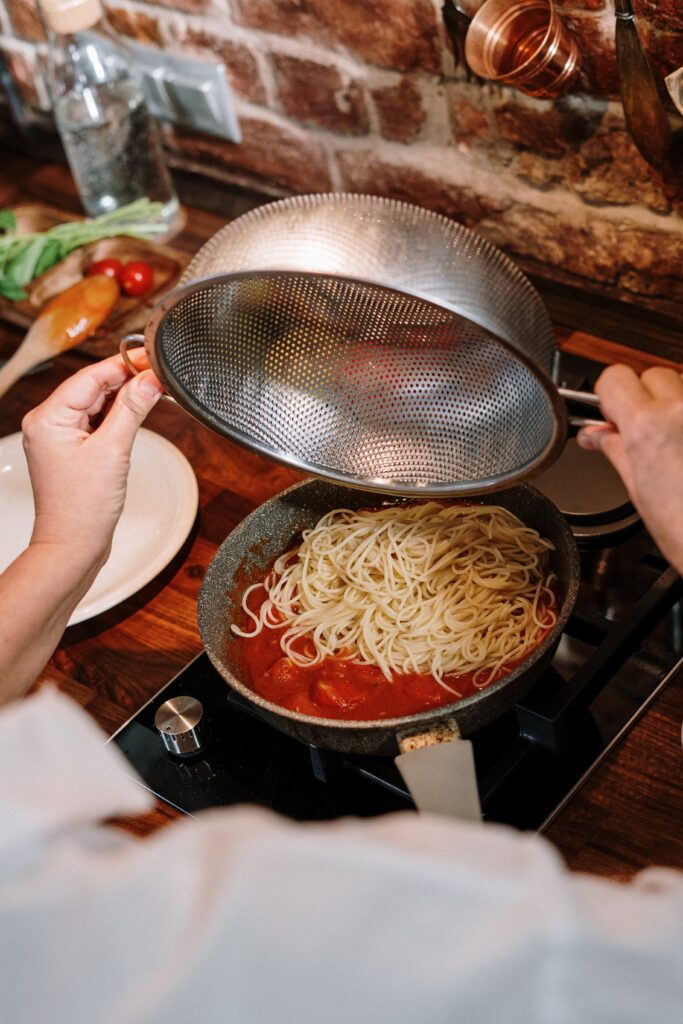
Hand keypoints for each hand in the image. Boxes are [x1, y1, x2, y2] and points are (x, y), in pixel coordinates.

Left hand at [22, 350, 163, 571]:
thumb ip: (132, 409)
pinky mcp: (72, 451)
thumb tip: (150, 380)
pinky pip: (96, 423)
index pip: (90, 376)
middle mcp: (48, 424)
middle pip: (93, 388)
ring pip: (96, 405)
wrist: (73, 548)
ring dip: (124, 399)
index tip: (151, 357)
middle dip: (127, 380)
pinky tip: (138, 413)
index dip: (124, 364)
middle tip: (160, 374)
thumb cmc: (82, 509)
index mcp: (48, 418)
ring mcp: (59, 438)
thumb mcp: (113, 451)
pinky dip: (118, 417)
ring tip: (154, 392)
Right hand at [577, 364, 682, 571]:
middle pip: (652, 375)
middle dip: (645, 399)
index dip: (609, 397)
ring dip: (675, 407)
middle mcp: (682, 410)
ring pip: (682, 386)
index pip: (614, 378)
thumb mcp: (639, 491)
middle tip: (647, 435)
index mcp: (647, 427)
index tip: (612, 416)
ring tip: (677, 447)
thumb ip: (615, 450)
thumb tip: (595, 435)